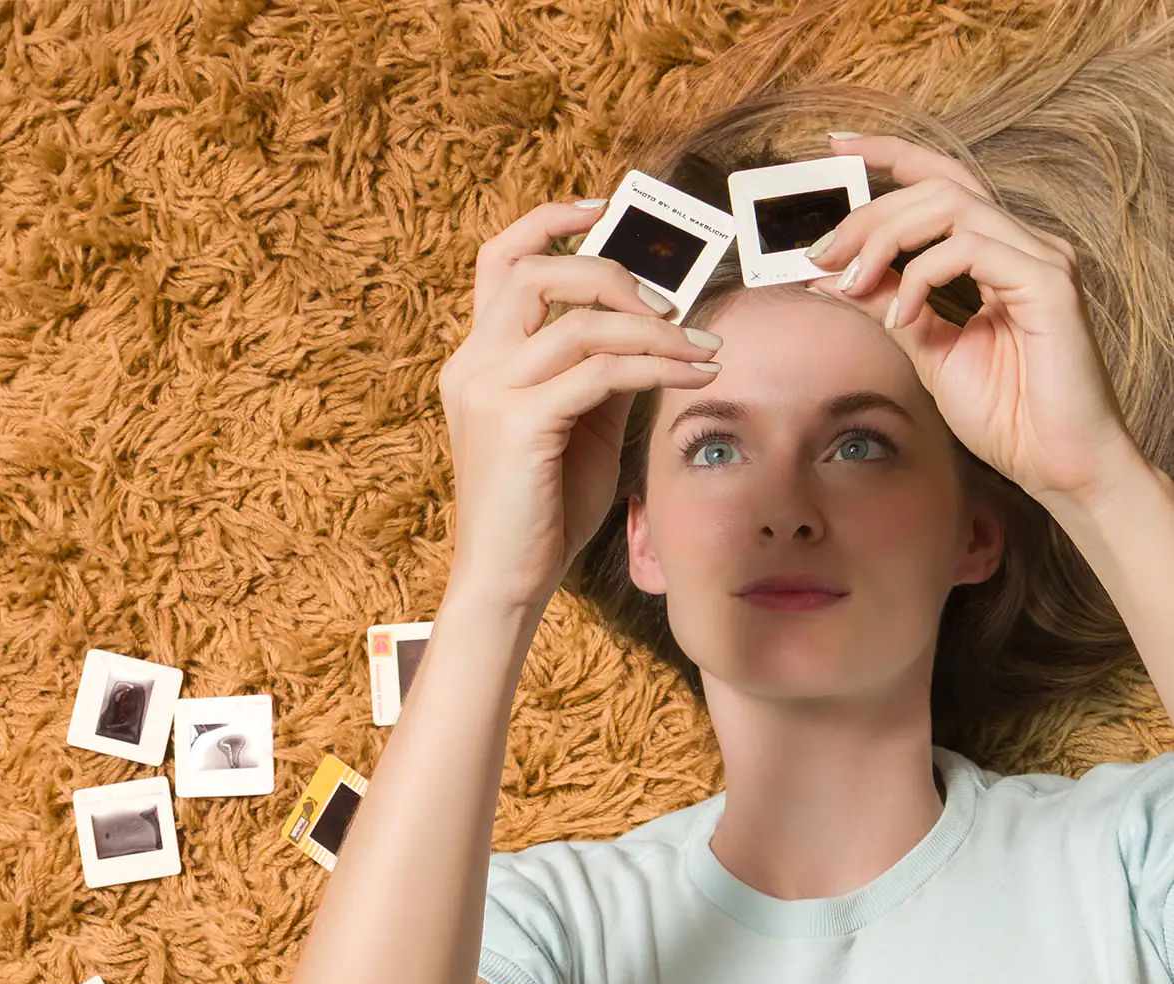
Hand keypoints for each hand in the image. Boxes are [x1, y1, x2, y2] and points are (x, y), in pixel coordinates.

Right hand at [437, 199, 724, 615]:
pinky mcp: (519, 423)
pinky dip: (657, 368)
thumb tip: (652, 329)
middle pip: (539, 271)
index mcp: (477, 361)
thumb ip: (602, 374)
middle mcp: (472, 366)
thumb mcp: (579, 428)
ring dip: (655, 331)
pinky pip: (602, 372)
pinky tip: (692, 378)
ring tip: (701, 352)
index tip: (603, 210)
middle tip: (670, 309)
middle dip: (616, 275)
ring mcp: (489, 391)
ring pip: (582, 322)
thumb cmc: (542, 514)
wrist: (507, 584)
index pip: (500, 261)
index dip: (549, 220)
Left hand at [805, 133, 1147, 512]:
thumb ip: (888, 306)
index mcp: (994, 253)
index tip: (834, 150)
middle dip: (867, 213)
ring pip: (950, 205)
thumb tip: (831, 275)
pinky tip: (901, 316)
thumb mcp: (928, 351)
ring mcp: (1038, 256)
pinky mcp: (1047, 281)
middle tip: (819, 253)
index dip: (888, 156)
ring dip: (885, 238)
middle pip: (936, 186)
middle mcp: (1019, 243)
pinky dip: (921, 276)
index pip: (939, 181)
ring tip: (851, 283)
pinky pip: (970, 247)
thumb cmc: (1007, 414)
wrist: (1057, 463)